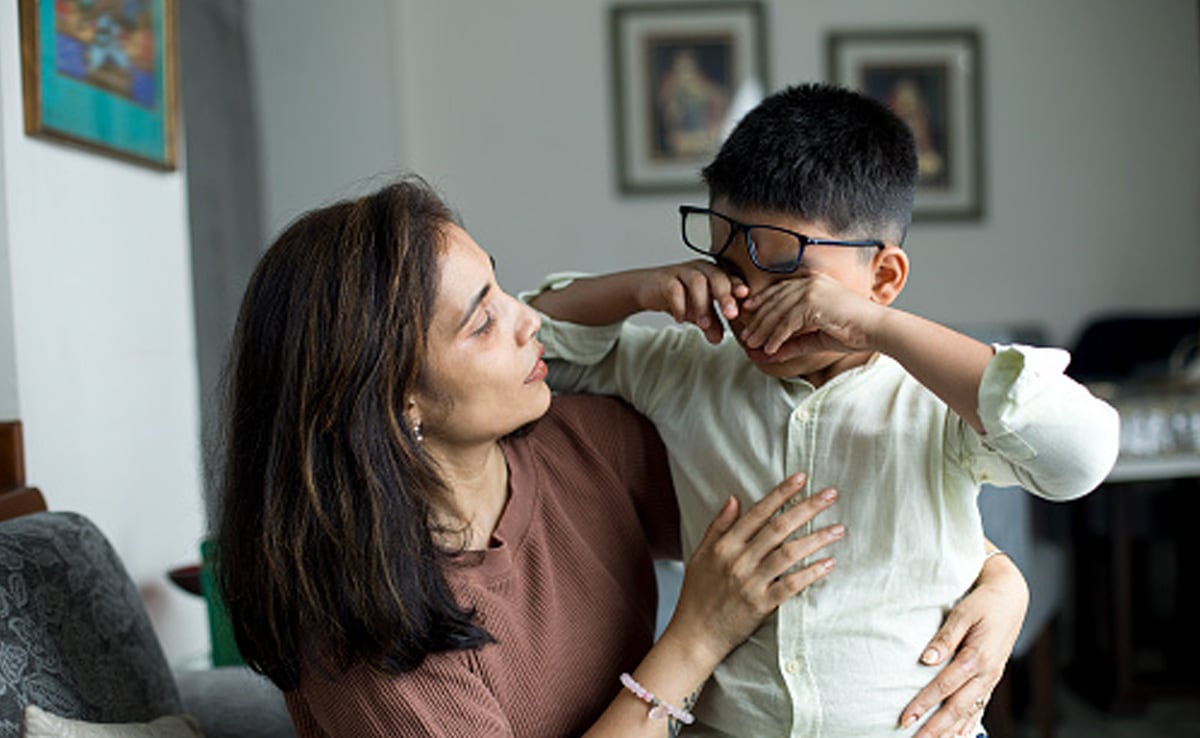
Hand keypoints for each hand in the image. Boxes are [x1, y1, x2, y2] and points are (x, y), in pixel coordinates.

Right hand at [634, 260, 747, 343]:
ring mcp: (681, 272)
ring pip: (696, 282)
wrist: (647, 288)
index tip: (746, 298)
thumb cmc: (678, 295)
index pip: (730, 277)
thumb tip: (719, 340)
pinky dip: (679, 305)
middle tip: (731, 315)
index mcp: (713, 274)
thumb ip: (711, 323)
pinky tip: (681, 319)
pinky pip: (674, 289)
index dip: (738, 286)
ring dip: (702, 304)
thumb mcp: (698, 312)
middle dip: (725, 296)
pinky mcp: (664, 279)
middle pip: (717, 277)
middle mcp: (700, 269)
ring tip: (704, 324)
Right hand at [662, 473, 843, 671]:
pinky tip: (829, 564)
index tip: (802, 478)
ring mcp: (750, 583)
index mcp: (724, 545)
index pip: (758, 512)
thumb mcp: (700, 555)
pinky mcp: (760, 605)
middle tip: (831, 495)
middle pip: (778, 528)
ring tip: (838, 529)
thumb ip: (718, 526)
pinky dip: (810, 574)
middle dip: (807, 508)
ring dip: (816, 539)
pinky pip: (790, 586)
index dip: (781, 493)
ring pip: (788, 554)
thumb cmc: (698, 594)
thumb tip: (733, 498)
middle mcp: (738, 560)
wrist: (694, 635)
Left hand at [738, 272, 883, 357]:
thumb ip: (793, 343)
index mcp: (813, 283)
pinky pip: (787, 322)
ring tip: (752, 344)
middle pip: (774, 300)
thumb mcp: (816, 338)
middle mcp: (810, 282)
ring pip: (777, 312)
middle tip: (745, 336)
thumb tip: (769, 354)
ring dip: (763, 330)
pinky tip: (770, 349)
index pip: (779, 291)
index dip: (761, 304)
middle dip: (757, 320)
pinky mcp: (813, 302)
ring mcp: (812, 290)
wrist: (877, 330)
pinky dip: (776, 337)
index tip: (748, 317)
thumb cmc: (853, 332)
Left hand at [901, 553, 1028, 737]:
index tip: (905, 718)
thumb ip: (945, 637)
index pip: (944, 687)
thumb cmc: (983, 602)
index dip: (923, 704)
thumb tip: (926, 659)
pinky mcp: (991, 679)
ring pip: (968, 713)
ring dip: (949, 732)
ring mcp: (991, 679)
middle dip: (934, 728)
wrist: (1010, 598)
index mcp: (977, 657)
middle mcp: (986, 674)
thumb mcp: (962, 613)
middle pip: (956, 708)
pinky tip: (957, 736)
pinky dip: (967, 726)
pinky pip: (979, 708)